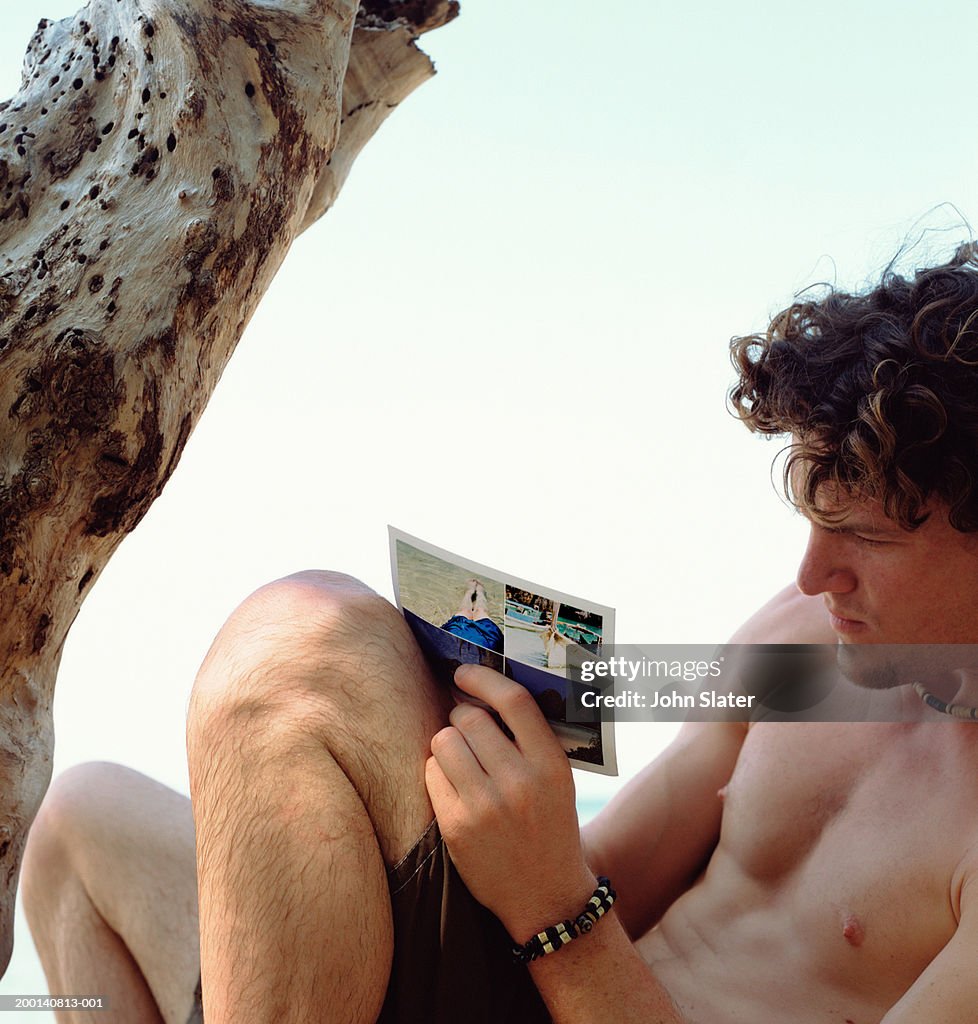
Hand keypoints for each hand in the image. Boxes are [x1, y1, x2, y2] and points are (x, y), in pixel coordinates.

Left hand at [425, 663, 595, 939]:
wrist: (545, 895)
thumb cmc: (548, 824)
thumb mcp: (556, 777)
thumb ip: (527, 737)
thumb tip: (479, 691)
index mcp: (551, 764)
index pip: (514, 701)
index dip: (483, 679)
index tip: (464, 673)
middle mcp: (520, 782)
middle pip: (471, 718)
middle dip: (462, 718)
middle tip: (467, 731)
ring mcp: (486, 806)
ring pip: (444, 741)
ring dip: (447, 744)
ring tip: (461, 761)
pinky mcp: (457, 826)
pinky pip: (431, 772)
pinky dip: (437, 772)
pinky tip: (454, 787)